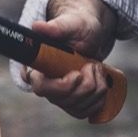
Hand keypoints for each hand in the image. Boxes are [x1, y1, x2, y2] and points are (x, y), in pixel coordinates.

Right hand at [26, 0, 116, 118]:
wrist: (89, 34)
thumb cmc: (76, 27)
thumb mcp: (68, 24)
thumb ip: (54, 28)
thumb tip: (37, 27)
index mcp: (37, 68)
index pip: (41, 87)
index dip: (61, 85)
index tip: (77, 74)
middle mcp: (45, 87)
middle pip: (65, 100)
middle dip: (86, 84)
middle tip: (92, 64)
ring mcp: (59, 98)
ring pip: (79, 107)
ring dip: (96, 87)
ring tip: (96, 67)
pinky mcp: (73, 104)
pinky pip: (87, 111)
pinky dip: (99, 98)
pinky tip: (100, 82)